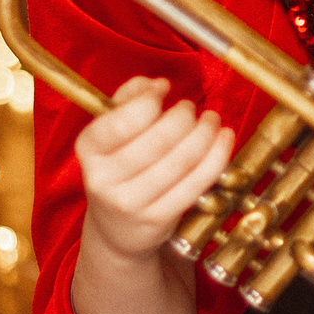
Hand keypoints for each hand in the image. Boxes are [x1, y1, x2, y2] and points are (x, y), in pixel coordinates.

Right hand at [75, 76, 235, 260]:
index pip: (122, 120)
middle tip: (191, 108)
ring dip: (206, 132)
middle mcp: (104, 179)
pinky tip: (224, 138)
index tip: (164, 89)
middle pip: (159, 139)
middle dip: (184, 116)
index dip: (150, 99)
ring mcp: (131, 202)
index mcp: (89, 150)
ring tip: (211, 120)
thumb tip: (157, 84)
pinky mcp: (158, 219)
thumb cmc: (119, 169)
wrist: (117, 230)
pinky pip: (197, 182)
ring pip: (183, 159)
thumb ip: (128, 99)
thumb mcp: (111, 133)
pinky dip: (217, 156)